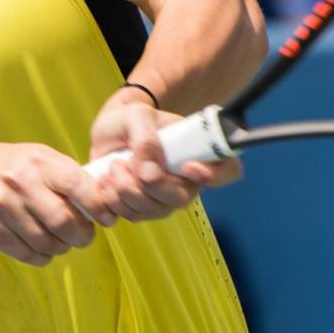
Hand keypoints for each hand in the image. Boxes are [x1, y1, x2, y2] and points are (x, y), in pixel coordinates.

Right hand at [0, 143, 118, 265]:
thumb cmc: (9, 168)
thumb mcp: (36, 158)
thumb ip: (68, 175)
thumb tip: (106, 201)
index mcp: (37, 160)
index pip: (78, 185)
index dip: (99, 206)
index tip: (107, 219)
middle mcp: (19, 180)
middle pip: (64, 221)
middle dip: (81, 236)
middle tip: (83, 237)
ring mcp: (0, 204)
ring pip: (46, 242)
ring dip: (60, 248)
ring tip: (60, 242)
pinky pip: (25, 253)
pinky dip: (41, 257)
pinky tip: (41, 249)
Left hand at [88, 87, 240, 222]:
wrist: (109, 131)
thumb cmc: (131, 119)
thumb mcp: (137, 115)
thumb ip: (146, 139)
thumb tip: (150, 172)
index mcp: (198, 154)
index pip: (228, 170)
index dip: (214, 175)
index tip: (187, 166)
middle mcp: (186, 181)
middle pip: (180, 199)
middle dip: (148, 186)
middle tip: (123, 163)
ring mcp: (164, 199)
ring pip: (152, 211)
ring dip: (125, 192)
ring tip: (111, 167)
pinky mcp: (140, 209)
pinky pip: (131, 217)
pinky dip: (112, 202)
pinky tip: (105, 182)